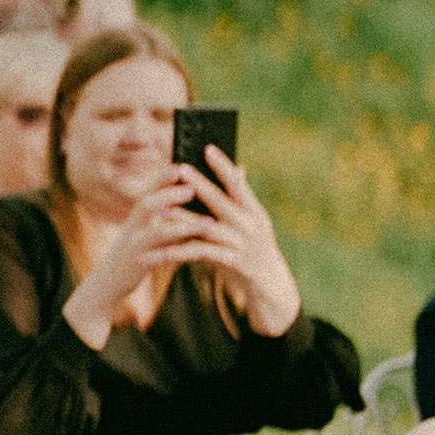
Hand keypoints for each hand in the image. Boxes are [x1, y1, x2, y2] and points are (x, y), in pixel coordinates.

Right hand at [64, 176, 211, 347]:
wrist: (107, 282)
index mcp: (136, 216)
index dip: (163, 177)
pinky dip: (185, 254)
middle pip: (147, 204)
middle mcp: (133, 227)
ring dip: (184, 226)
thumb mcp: (146, 232)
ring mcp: (135, 247)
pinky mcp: (140, 266)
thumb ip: (166, 218)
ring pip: (158, 233)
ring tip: (209, 222)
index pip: (148, 190)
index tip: (182, 165)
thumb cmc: (135, 253)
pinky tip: (202, 252)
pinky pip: (164, 258)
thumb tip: (190, 198)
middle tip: (192, 187)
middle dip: (169, 194)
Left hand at [177, 149, 301, 337]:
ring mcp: (245, 246)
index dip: (224, 166)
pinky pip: (207, 254)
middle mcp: (252, 226)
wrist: (270, 287)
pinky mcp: (236, 265)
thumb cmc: (254, 248)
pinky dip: (188, 247)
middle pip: (222, 202)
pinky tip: (171, 242)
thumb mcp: (253, 223)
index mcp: (256, 212)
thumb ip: (242, 200)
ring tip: (164, 207)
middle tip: (180, 168)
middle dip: (200, 184)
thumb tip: (238, 169)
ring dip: (186, 217)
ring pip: (210, 228)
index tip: (208, 148)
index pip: (239, 184)